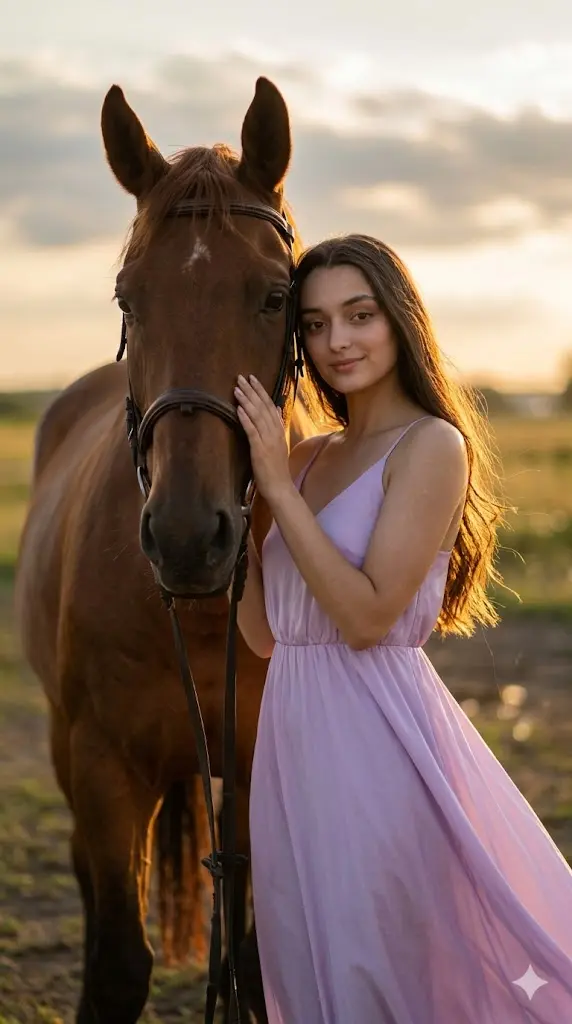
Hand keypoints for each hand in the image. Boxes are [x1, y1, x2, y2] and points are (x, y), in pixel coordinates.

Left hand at [234, 374, 292, 503]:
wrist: (279, 487)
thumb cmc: (276, 468)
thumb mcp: (279, 443)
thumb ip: (277, 425)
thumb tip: (276, 409)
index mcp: (278, 430)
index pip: (270, 405)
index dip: (261, 391)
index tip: (252, 379)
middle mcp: (275, 432)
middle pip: (263, 407)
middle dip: (252, 391)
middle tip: (241, 377)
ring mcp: (268, 441)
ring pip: (257, 416)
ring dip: (247, 401)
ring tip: (237, 388)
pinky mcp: (260, 449)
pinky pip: (252, 431)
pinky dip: (245, 419)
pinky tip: (238, 409)